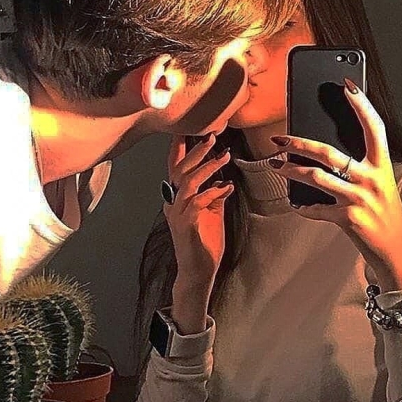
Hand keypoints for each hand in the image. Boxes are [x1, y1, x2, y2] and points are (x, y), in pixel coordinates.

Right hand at [163, 134, 232, 329]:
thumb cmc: (203, 242)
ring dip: (207, 167)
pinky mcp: (187, 225)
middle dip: (196, 151)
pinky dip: (213, 192)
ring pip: (188, 182)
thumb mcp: (211, 213)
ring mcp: (178, 214)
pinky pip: (198, 202)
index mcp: (177, 198)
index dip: (179, 149)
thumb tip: (225, 181)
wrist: (198, 271)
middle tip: (212, 137)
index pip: (175, 168)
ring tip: (224, 156)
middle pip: (180, 170)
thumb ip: (214, 196)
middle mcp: (173, 203)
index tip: (187, 130)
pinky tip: (227, 187)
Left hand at [270, 79, 401, 291]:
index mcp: (382, 166)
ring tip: (275, 165)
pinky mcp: (348, 219)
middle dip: (299, 143)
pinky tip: (295, 203)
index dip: (362, 105)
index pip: (374, 128)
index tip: (347, 86)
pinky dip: (302, 206)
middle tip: (280, 138)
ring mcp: (359, 200)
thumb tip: (323, 149)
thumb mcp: (379, 184)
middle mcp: (372, 179)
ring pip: (315, 177)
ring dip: (290, 170)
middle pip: (329, 152)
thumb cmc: (384, 212)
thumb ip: (360, 166)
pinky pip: (315, 208)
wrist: (398, 251)